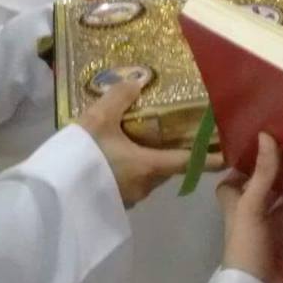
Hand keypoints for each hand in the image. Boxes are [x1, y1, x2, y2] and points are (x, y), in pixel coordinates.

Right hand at [78, 79, 220, 207]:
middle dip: (173, 153)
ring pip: (148, 175)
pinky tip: (115, 156)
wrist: (53, 195)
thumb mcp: (98, 119)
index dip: (209, 158)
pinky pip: (131, 181)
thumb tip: (137, 81)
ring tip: (139, 140)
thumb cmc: (84, 156)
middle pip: (167, 168)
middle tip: (174, 132)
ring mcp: (129, 197)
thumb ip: (119, 97)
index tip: (228, 156)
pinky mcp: (112, 202)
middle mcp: (145, 185)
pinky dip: (131, 168)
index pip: (188, 162)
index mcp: (150, 165)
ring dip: (148, 160)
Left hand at [217, 133, 282, 282]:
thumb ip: (263, 173)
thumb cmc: (247, 244)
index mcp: (236, 201)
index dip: (250, 161)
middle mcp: (251, 214)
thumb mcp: (252, 205)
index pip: (238, 175)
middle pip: (269, 190)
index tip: (268, 142)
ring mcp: (270, 233)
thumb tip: (266, 136)